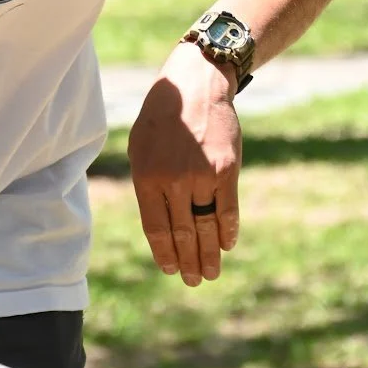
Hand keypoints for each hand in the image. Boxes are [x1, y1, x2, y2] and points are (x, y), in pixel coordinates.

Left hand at [127, 42, 241, 285]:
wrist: (195, 86)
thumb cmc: (162, 119)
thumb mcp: (140, 149)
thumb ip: (147, 186)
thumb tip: (158, 224)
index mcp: (147, 179)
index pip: (156, 229)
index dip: (165, 254)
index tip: (172, 270)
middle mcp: (173, 182)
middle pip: (182, 234)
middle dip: (189, 262)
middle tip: (195, 281)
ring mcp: (201, 177)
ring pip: (205, 226)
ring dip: (209, 254)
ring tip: (211, 273)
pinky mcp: (226, 170)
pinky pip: (227, 210)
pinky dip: (228, 230)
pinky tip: (227, 245)